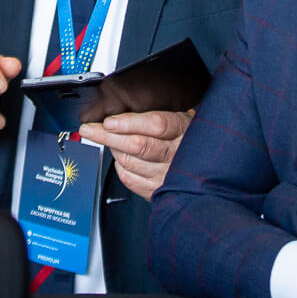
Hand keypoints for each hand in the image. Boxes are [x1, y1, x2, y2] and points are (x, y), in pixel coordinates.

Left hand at [77, 109, 191, 200]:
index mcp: (184, 130)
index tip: (109, 121)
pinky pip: (130, 179)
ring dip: (113, 150)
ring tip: (106, 139)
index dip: (129, 123)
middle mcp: (178, 154)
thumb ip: (159, 112)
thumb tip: (124, 106)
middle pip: (138, 145)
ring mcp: (168, 175)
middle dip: (108, 136)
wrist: (206, 164)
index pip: (156, 125)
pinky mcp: (158, 191)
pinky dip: (120, 167)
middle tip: (89, 129)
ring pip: (130, 162)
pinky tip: (120, 158)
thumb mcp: (183, 116)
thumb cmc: (190, 137)